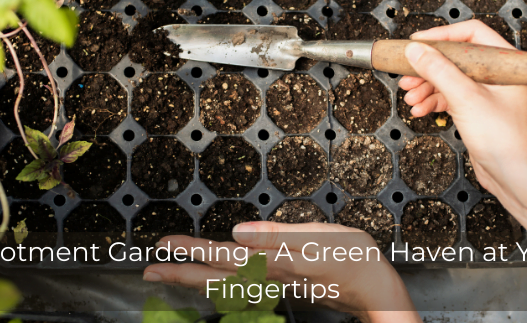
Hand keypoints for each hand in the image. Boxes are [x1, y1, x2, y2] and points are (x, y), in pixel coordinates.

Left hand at [143, 221, 420, 322]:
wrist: (376, 292)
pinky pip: (240, 290)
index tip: (163, 245)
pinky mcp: (285, 288)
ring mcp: (275, 286)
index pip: (222, 256)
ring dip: (196, 279)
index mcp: (274, 262)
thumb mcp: (321, 239)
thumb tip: (237, 233)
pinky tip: (216, 285)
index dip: (191, 250)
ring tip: (172, 275)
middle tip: (150, 270)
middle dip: (181, 272)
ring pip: (225, 286)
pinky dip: (220, 287)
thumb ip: (277, 236)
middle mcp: (269, 278)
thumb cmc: (353, 260)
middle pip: (216, 278)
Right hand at [398, 20, 526, 207]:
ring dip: (426, 87)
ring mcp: (487, 93)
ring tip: (410, 97)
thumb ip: (438, 70)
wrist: (511, 174)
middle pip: (456, 58)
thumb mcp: (465, 97)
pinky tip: (420, 110)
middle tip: (407, 75)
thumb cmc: (503, 138)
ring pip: (450, 79)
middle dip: (428, 68)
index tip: (419, 42)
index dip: (443, 36)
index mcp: (506, 63)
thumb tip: (416, 50)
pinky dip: (433, 101)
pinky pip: (450, 97)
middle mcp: (498, 75)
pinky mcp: (477, 110)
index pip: (472, 34)